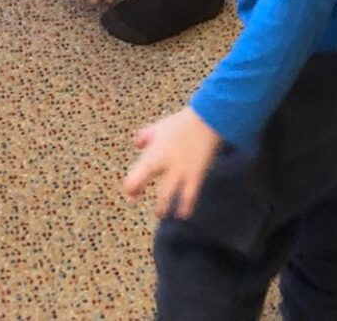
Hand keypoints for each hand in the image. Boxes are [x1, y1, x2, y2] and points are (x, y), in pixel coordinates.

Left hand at [122, 105, 221, 219]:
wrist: (205, 120)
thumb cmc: (179, 124)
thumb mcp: (157, 128)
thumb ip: (144, 137)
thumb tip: (137, 144)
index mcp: (153, 155)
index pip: (135, 177)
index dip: (130, 189)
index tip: (131, 194)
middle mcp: (165, 166)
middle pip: (149, 187)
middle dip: (146, 199)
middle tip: (145, 206)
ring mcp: (181, 173)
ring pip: (168, 196)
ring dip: (163, 208)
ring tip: (161, 214)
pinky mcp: (196, 176)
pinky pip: (190, 196)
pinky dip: (186, 207)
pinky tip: (183, 214)